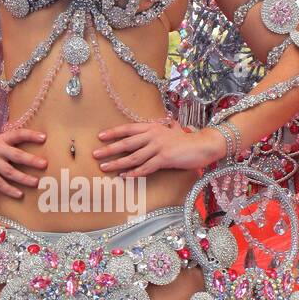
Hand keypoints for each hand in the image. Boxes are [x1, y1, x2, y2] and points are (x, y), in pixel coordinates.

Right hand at [0, 127, 47, 197]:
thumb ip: (9, 150)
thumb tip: (31, 159)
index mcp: (1, 140)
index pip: (17, 134)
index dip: (30, 135)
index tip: (44, 138)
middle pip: (16, 154)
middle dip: (30, 160)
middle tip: (44, 164)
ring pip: (9, 171)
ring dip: (23, 178)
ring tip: (35, 182)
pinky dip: (9, 189)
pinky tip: (19, 194)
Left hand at [91, 121, 225, 175]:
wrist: (203, 145)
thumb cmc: (187, 140)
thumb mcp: (173, 131)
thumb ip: (167, 128)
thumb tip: (168, 123)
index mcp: (153, 127)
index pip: (128, 129)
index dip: (114, 133)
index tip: (100, 137)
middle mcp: (153, 135)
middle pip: (126, 143)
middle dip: (109, 149)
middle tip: (95, 154)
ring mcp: (158, 146)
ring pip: (133, 157)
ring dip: (117, 163)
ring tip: (105, 168)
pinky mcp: (164, 158)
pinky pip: (145, 167)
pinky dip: (134, 173)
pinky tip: (124, 176)